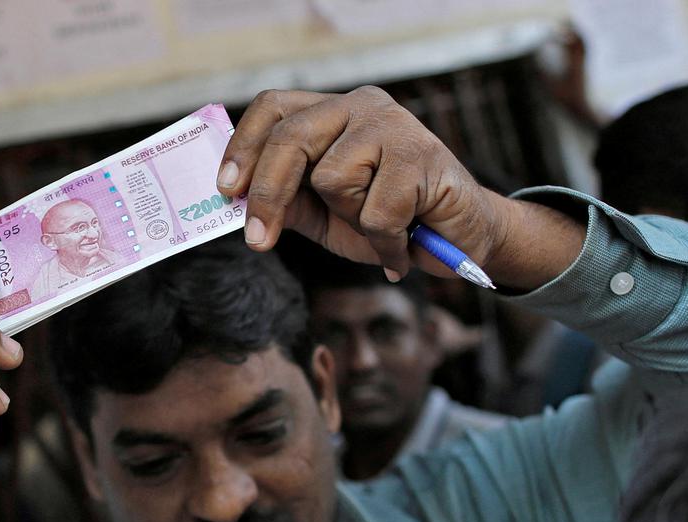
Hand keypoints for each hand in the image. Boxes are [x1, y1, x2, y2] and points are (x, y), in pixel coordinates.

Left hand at [217, 87, 583, 289]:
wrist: (462, 238)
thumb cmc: (390, 222)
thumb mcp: (325, 215)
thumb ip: (286, 202)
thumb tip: (237, 200)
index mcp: (331, 114)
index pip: (274, 109)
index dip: (243, 146)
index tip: (226, 190)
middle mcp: (359, 107)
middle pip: (291, 137)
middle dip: (268, 194)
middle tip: (259, 242)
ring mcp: (392, 125)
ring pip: (332, 177)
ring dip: (351, 219)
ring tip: (380, 228)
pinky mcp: (421, 155)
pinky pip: (376, 210)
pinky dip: (385, 243)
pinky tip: (402, 248)